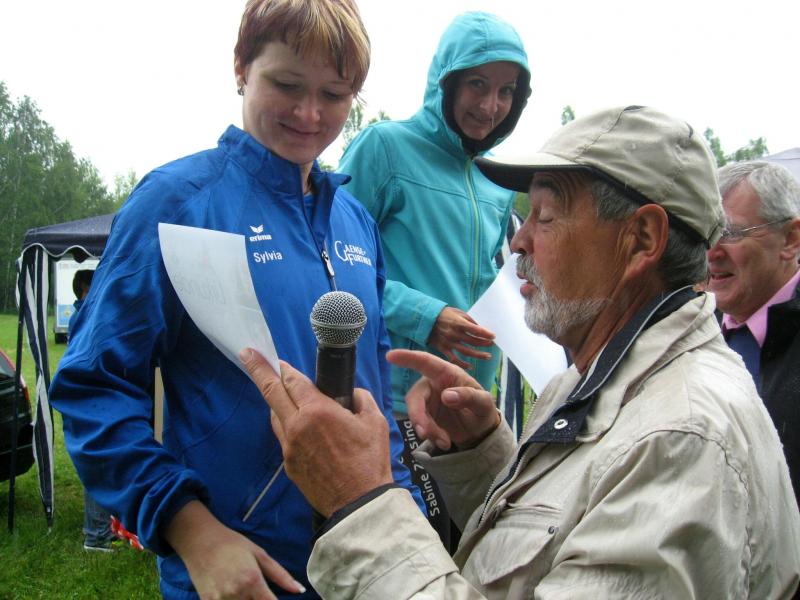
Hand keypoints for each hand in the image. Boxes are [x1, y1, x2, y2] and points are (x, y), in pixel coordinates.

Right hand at [165, 500, 304, 598]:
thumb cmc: (233, 544)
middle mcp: (237, 592)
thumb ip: (281, 575)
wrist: (200, 539)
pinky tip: (232, 595)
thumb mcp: (260, 554)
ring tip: (244, 591)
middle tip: (257, 592)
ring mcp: (220, 598)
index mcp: (253, 580)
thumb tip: (300, 590)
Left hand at [239, 349, 392, 516]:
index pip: (293, 381)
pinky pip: (283, 437)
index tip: (277, 360)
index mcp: (317, 411)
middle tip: (247, 353)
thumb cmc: (370, 461)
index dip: (285, 368)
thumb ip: (361, 400)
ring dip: (275, 401)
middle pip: (271, 392)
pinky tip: (299, 426)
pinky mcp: (289, 465)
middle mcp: (297, 426)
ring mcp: (289, 447)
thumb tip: (351, 395)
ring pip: (275, 416)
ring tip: (280, 393)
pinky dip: (287, 425)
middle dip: (258, 369)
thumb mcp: (375, 421)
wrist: (359, 503)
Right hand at [387, 349, 500, 451]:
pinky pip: (421, 425)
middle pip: (415, 395)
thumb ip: (468, 397)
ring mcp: (427, 401)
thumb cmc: (482, 409)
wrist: (480, 432)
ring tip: (444, 441)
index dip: (408, 358)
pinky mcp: (425, 417)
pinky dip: (431, 435)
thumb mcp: (484, 403)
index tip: (390, 356)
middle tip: (424, 432)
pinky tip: (445, 442)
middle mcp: (433, 385)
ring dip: (426, 428)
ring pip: (416, 413)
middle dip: (417, 414)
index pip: (426, 362)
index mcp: (447, 373)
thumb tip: (445, 396)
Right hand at [427, 306, 494, 368]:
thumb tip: (481, 329)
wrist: (425, 318)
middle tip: (491, 344)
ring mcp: (449, 342)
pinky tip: (470, 366)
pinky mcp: (443, 349)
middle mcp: (454, 334)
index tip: (494, 336)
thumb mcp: (458, 312)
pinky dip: (462, 364)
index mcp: (459, 323)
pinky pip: (454, 359)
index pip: (476, 330)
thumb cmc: (444, 314)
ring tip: (487, 356)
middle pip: (474, 341)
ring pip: (466, 352)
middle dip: (484, 343)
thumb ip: (469, 320)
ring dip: (478, 355)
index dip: (486, 334)